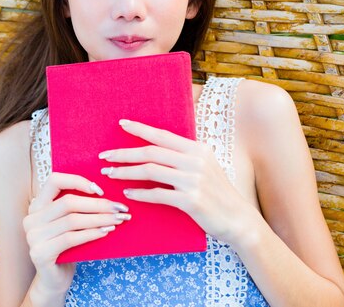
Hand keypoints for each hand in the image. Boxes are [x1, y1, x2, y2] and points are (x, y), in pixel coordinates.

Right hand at [22, 172, 131, 294]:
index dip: (78, 181)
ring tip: (117, 219)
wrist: (54, 280)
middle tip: (119, 208)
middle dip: (98, 204)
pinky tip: (106, 232)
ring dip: (99, 219)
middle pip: (68, 202)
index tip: (100, 190)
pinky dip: (91, 233)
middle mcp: (31, 218)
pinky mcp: (40, 253)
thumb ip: (77, 207)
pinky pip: (71, 238)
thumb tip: (107, 193)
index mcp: (37, 205)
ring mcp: (33, 236)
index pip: (54, 180)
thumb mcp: (69, 223)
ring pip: (72, 220)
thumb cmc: (66, 247)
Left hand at [98, 119, 250, 243]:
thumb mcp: (206, 167)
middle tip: (105, 156)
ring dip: (126, 172)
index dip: (140, 129)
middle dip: (124, 153)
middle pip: (151, 152)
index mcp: (198, 149)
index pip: (162, 135)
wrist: (238, 219)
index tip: (121, 124)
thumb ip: (184, 156)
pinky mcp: (191, 200)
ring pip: (150, 171)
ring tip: (110, 174)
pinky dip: (140, 193)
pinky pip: (157, 194)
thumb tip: (157, 146)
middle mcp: (195, 161)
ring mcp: (193, 180)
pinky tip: (128, 193)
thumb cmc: (218, 193)